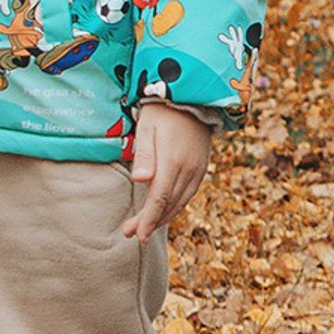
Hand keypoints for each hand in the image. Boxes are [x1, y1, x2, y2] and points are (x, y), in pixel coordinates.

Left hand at [125, 101, 213, 238]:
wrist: (193, 98)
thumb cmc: (162, 112)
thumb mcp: (147, 128)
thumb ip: (144, 154)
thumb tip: (140, 180)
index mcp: (173, 160)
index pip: (159, 197)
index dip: (148, 219)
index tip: (136, 234)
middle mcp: (189, 168)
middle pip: (169, 203)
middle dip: (151, 222)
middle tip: (132, 235)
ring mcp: (198, 169)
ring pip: (180, 201)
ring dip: (163, 217)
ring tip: (145, 227)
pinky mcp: (201, 167)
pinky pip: (188, 193)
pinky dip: (175, 206)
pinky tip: (164, 211)